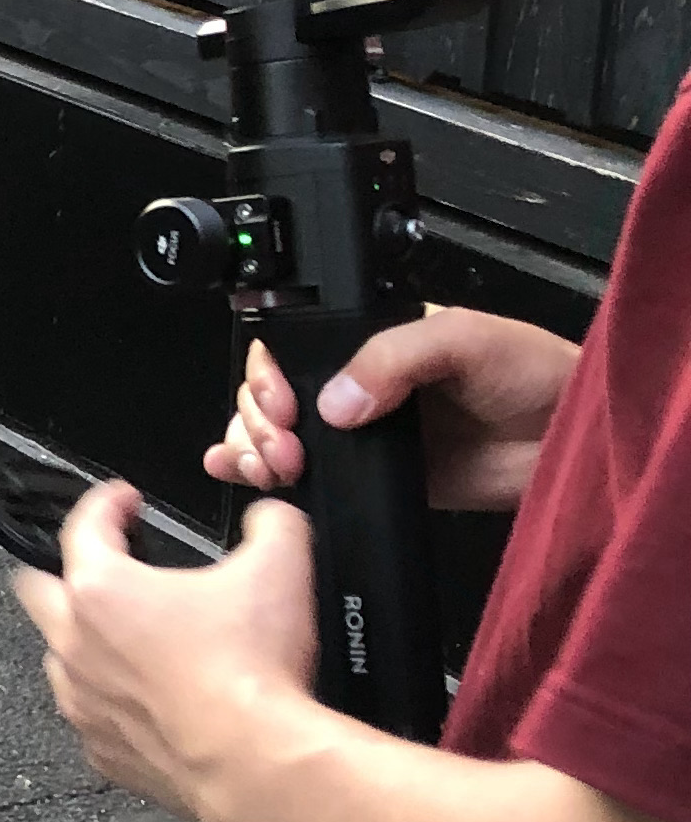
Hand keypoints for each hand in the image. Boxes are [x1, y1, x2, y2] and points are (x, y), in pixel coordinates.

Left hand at [12, 484, 321, 821]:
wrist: (256, 760)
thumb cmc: (250, 675)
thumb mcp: (279, 568)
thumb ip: (271, 524)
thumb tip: (271, 518)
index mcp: (102, 591)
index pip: (83, 526)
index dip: (106, 502)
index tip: (123, 501)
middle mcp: (76, 646)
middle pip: (36, 590)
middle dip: (61, 570)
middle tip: (99, 565)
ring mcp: (83, 703)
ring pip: (60, 659)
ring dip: (86, 643)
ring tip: (129, 638)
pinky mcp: (103, 751)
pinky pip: (93, 717)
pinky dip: (113, 703)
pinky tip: (149, 699)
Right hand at [206, 308, 580, 514]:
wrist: (573, 437)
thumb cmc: (531, 371)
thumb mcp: (460, 338)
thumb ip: (392, 359)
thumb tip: (335, 402)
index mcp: (369, 343)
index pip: (292, 351)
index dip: (270, 377)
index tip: (279, 405)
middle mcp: (360, 387)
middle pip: (273, 398)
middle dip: (258, 421)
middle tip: (283, 446)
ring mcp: (367, 437)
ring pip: (281, 440)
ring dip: (255, 451)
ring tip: (271, 465)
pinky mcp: (382, 482)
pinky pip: (317, 481)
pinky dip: (271, 479)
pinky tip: (246, 474)